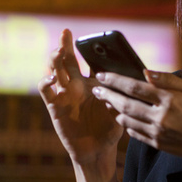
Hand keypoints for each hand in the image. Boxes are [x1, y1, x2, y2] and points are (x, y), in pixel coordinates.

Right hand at [38, 29, 123, 166]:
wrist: (99, 149)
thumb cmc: (111, 126)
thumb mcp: (120, 104)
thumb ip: (122, 90)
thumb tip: (136, 74)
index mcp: (94, 82)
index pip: (89, 60)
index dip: (89, 48)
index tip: (94, 37)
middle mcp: (77, 85)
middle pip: (68, 60)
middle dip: (66, 45)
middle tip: (67, 32)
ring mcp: (65, 94)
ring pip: (55, 71)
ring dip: (54, 60)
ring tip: (58, 52)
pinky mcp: (55, 106)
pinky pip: (47, 92)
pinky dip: (45, 83)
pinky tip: (51, 79)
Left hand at [92, 70, 181, 181]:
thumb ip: (169, 80)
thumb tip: (146, 72)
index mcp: (170, 100)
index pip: (136, 87)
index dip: (116, 80)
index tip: (102, 75)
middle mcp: (161, 116)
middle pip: (125, 104)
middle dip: (107, 95)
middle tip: (96, 89)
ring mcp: (158, 132)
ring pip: (127, 120)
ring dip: (113, 110)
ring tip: (105, 101)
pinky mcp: (157, 144)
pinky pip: (134, 133)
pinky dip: (125, 124)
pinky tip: (122, 117)